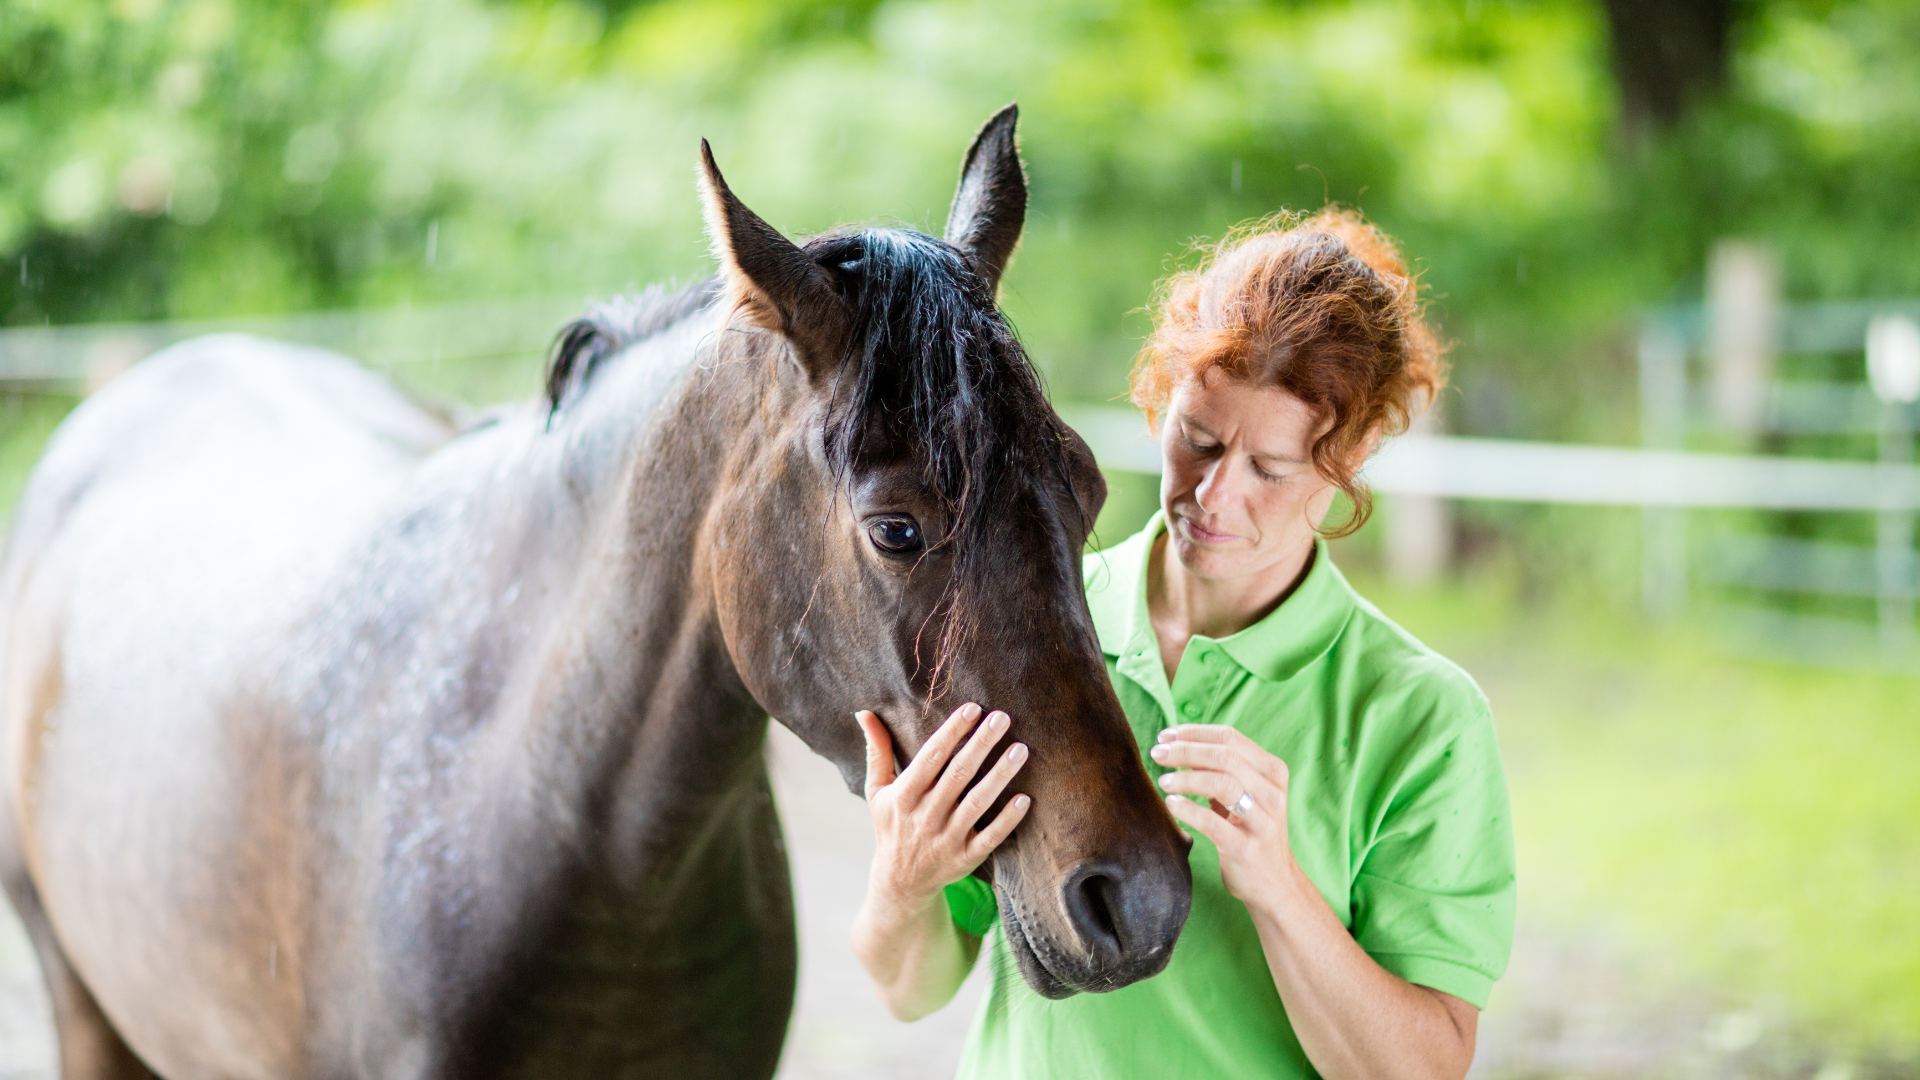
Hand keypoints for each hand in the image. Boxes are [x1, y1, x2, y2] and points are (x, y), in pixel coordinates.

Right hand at [858, 703, 1030, 909]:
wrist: (900, 881)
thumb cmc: (891, 824)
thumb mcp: (877, 790)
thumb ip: (877, 750)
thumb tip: (864, 713)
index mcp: (904, 795)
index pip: (930, 757)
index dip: (952, 732)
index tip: (973, 708)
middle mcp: (925, 816)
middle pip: (958, 775)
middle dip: (980, 744)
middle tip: (1002, 717)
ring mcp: (947, 839)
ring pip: (977, 803)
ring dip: (1000, 775)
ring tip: (1021, 748)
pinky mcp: (966, 857)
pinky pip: (990, 837)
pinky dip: (1007, 820)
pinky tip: (1025, 798)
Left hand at [1150, 724, 1296, 912]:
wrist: (1274, 883)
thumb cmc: (1252, 830)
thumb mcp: (1246, 794)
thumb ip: (1223, 770)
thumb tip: (1178, 745)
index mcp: (1272, 771)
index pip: (1230, 738)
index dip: (1194, 733)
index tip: (1165, 736)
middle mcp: (1272, 793)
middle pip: (1224, 756)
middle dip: (1185, 751)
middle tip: (1158, 754)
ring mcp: (1262, 821)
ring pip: (1222, 783)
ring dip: (1186, 778)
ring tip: (1164, 781)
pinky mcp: (1246, 848)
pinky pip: (1212, 822)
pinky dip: (1187, 809)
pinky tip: (1172, 804)